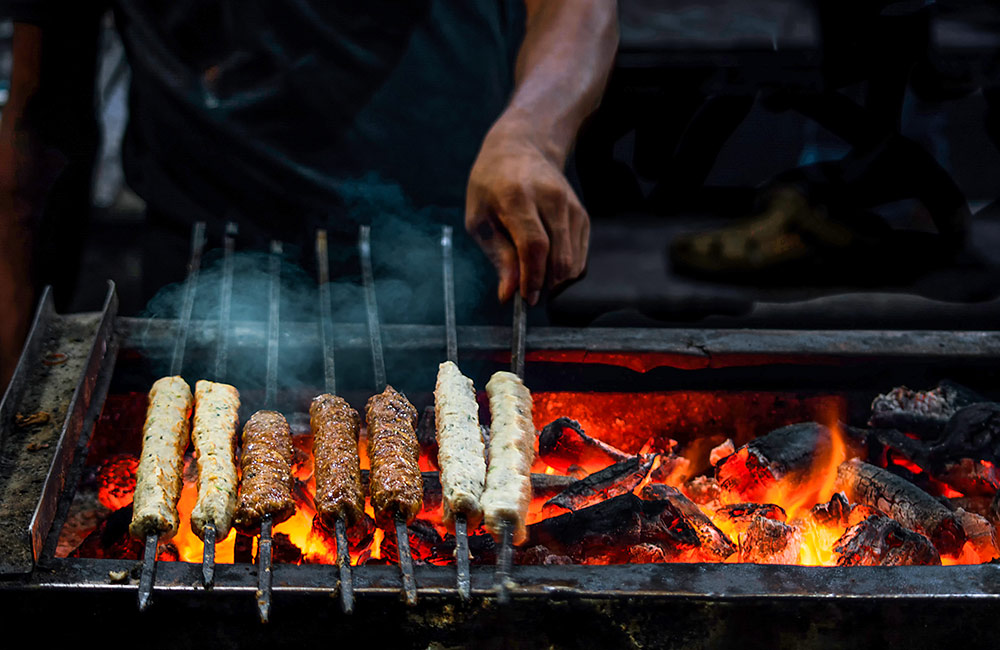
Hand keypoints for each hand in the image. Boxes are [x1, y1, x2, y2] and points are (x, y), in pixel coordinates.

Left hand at [465, 120, 589, 304]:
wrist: (521, 148)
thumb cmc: (491, 185)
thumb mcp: (479, 219)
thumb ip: (497, 257)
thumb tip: (509, 295)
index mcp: (518, 197)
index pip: (535, 245)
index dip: (533, 277)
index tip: (526, 298)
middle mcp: (551, 199)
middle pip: (559, 256)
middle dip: (546, 285)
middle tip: (529, 295)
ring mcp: (571, 206)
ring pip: (573, 260)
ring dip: (556, 281)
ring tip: (535, 279)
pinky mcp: (582, 215)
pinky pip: (579, 255)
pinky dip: (565, 270)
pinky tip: (547, 266)